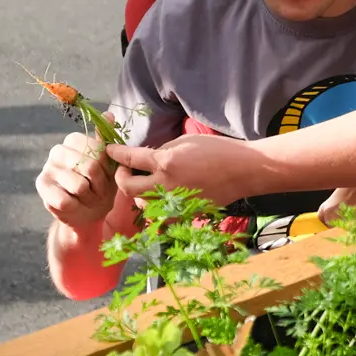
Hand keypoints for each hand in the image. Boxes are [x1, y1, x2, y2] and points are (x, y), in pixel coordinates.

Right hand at [37, 133, 116, 228]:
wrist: (90, 210)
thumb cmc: (102, 183)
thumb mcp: (111, 163)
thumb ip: (108, 140)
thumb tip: (109, 114)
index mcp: (75, 140)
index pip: (99, 150)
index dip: (108, 168)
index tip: (109, 175)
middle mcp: (58, 150)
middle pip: (90, 167)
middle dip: (101, 184)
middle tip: (100, 191)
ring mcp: (47, 168)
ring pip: (80, 186)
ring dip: (90, 197)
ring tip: (89, 197)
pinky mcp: (41, 187)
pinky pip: (66, 200)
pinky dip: (76, 206)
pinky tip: (75, 204)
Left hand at [107, 133, 258, 206]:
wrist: (246, 170)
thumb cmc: (219, 150)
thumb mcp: (186, 141)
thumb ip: (163, 151)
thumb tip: (148, 158)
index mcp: (166, 163)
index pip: (130, 158)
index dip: (116, 153)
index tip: (109, 150)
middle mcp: (165, 185)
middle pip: (127, 187)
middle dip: (122, 177)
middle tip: (126, 170)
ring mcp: (174, 203)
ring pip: (142, 203)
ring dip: (139, 192)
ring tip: (146, 183)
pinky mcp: (184, 214)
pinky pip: (160, 215)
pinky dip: (156, 207)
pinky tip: (162, 198)